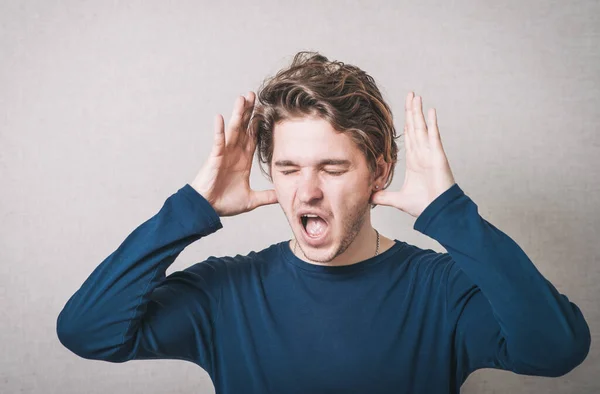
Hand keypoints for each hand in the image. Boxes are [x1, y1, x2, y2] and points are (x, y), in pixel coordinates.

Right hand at [191, 91, 277, 216]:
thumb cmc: (225, 203)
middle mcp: (234, 153)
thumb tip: (282, 197)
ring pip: (233, 130)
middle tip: (254, 94)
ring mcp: (224, 154)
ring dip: (238, 114)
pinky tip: (220, 117)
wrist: (208, 210)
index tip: (266, 110)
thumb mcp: (252, 199)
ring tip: (242, 98)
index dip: (259, 124)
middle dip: (249, 112)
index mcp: (243, 160)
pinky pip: (217, 142)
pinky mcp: (214, 158)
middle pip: (244, 128)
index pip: (253, 137)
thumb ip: (267, 196)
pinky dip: (218, 130)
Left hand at [370, 92, 455, 217]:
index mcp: (415, 161)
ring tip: (416, 97)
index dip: (406, 124)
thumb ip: (383, 197)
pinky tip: (430, 110)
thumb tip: (368, 197)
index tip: (404, 111)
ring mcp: (430, 154)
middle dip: (411, 111)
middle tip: (410, 95)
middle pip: (415, 128)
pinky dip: (432, 123)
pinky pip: (434, 136)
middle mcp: (422, 154)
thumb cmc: (424, 206)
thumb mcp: (398, 200)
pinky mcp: (437, 156)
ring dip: (418, 112)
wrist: (437, 212)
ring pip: (422, 128)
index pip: (409, 138)